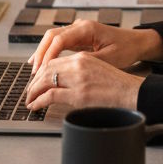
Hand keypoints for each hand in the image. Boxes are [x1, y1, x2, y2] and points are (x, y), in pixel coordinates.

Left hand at [25, 51, 143, 110]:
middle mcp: (79, 64)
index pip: (54, 61)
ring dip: (33, 91)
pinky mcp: (79, 94)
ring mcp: (78, 79)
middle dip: (34, 82)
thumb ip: (80, 72)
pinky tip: (35, 106)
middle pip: (46, 69)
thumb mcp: (97, 70)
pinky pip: (51, 96)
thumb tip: (63, 83)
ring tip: (30, 100)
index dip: (41, 72)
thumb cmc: (118, 85)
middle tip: (29, 92)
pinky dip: (39, 101)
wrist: (133, 92)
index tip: (36, 81)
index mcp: (83, 57)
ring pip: (45, 81)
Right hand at [27, 19, 162, 74]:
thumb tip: (67, 70)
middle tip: (34, 72)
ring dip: (43, 52)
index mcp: (87, 29)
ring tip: (34, 69)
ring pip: (53, 38)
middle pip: (51, 36)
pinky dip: (49, 52)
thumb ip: (87, 62)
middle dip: (40, 53)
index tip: (41, 70)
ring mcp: (78, 30)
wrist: (137, 42)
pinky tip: (42, 62)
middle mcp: (80, 26)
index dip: (47, 55)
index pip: (59, 39)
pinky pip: (59, 42)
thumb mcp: (108, 59)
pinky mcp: (79, 36)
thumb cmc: (126, 49)